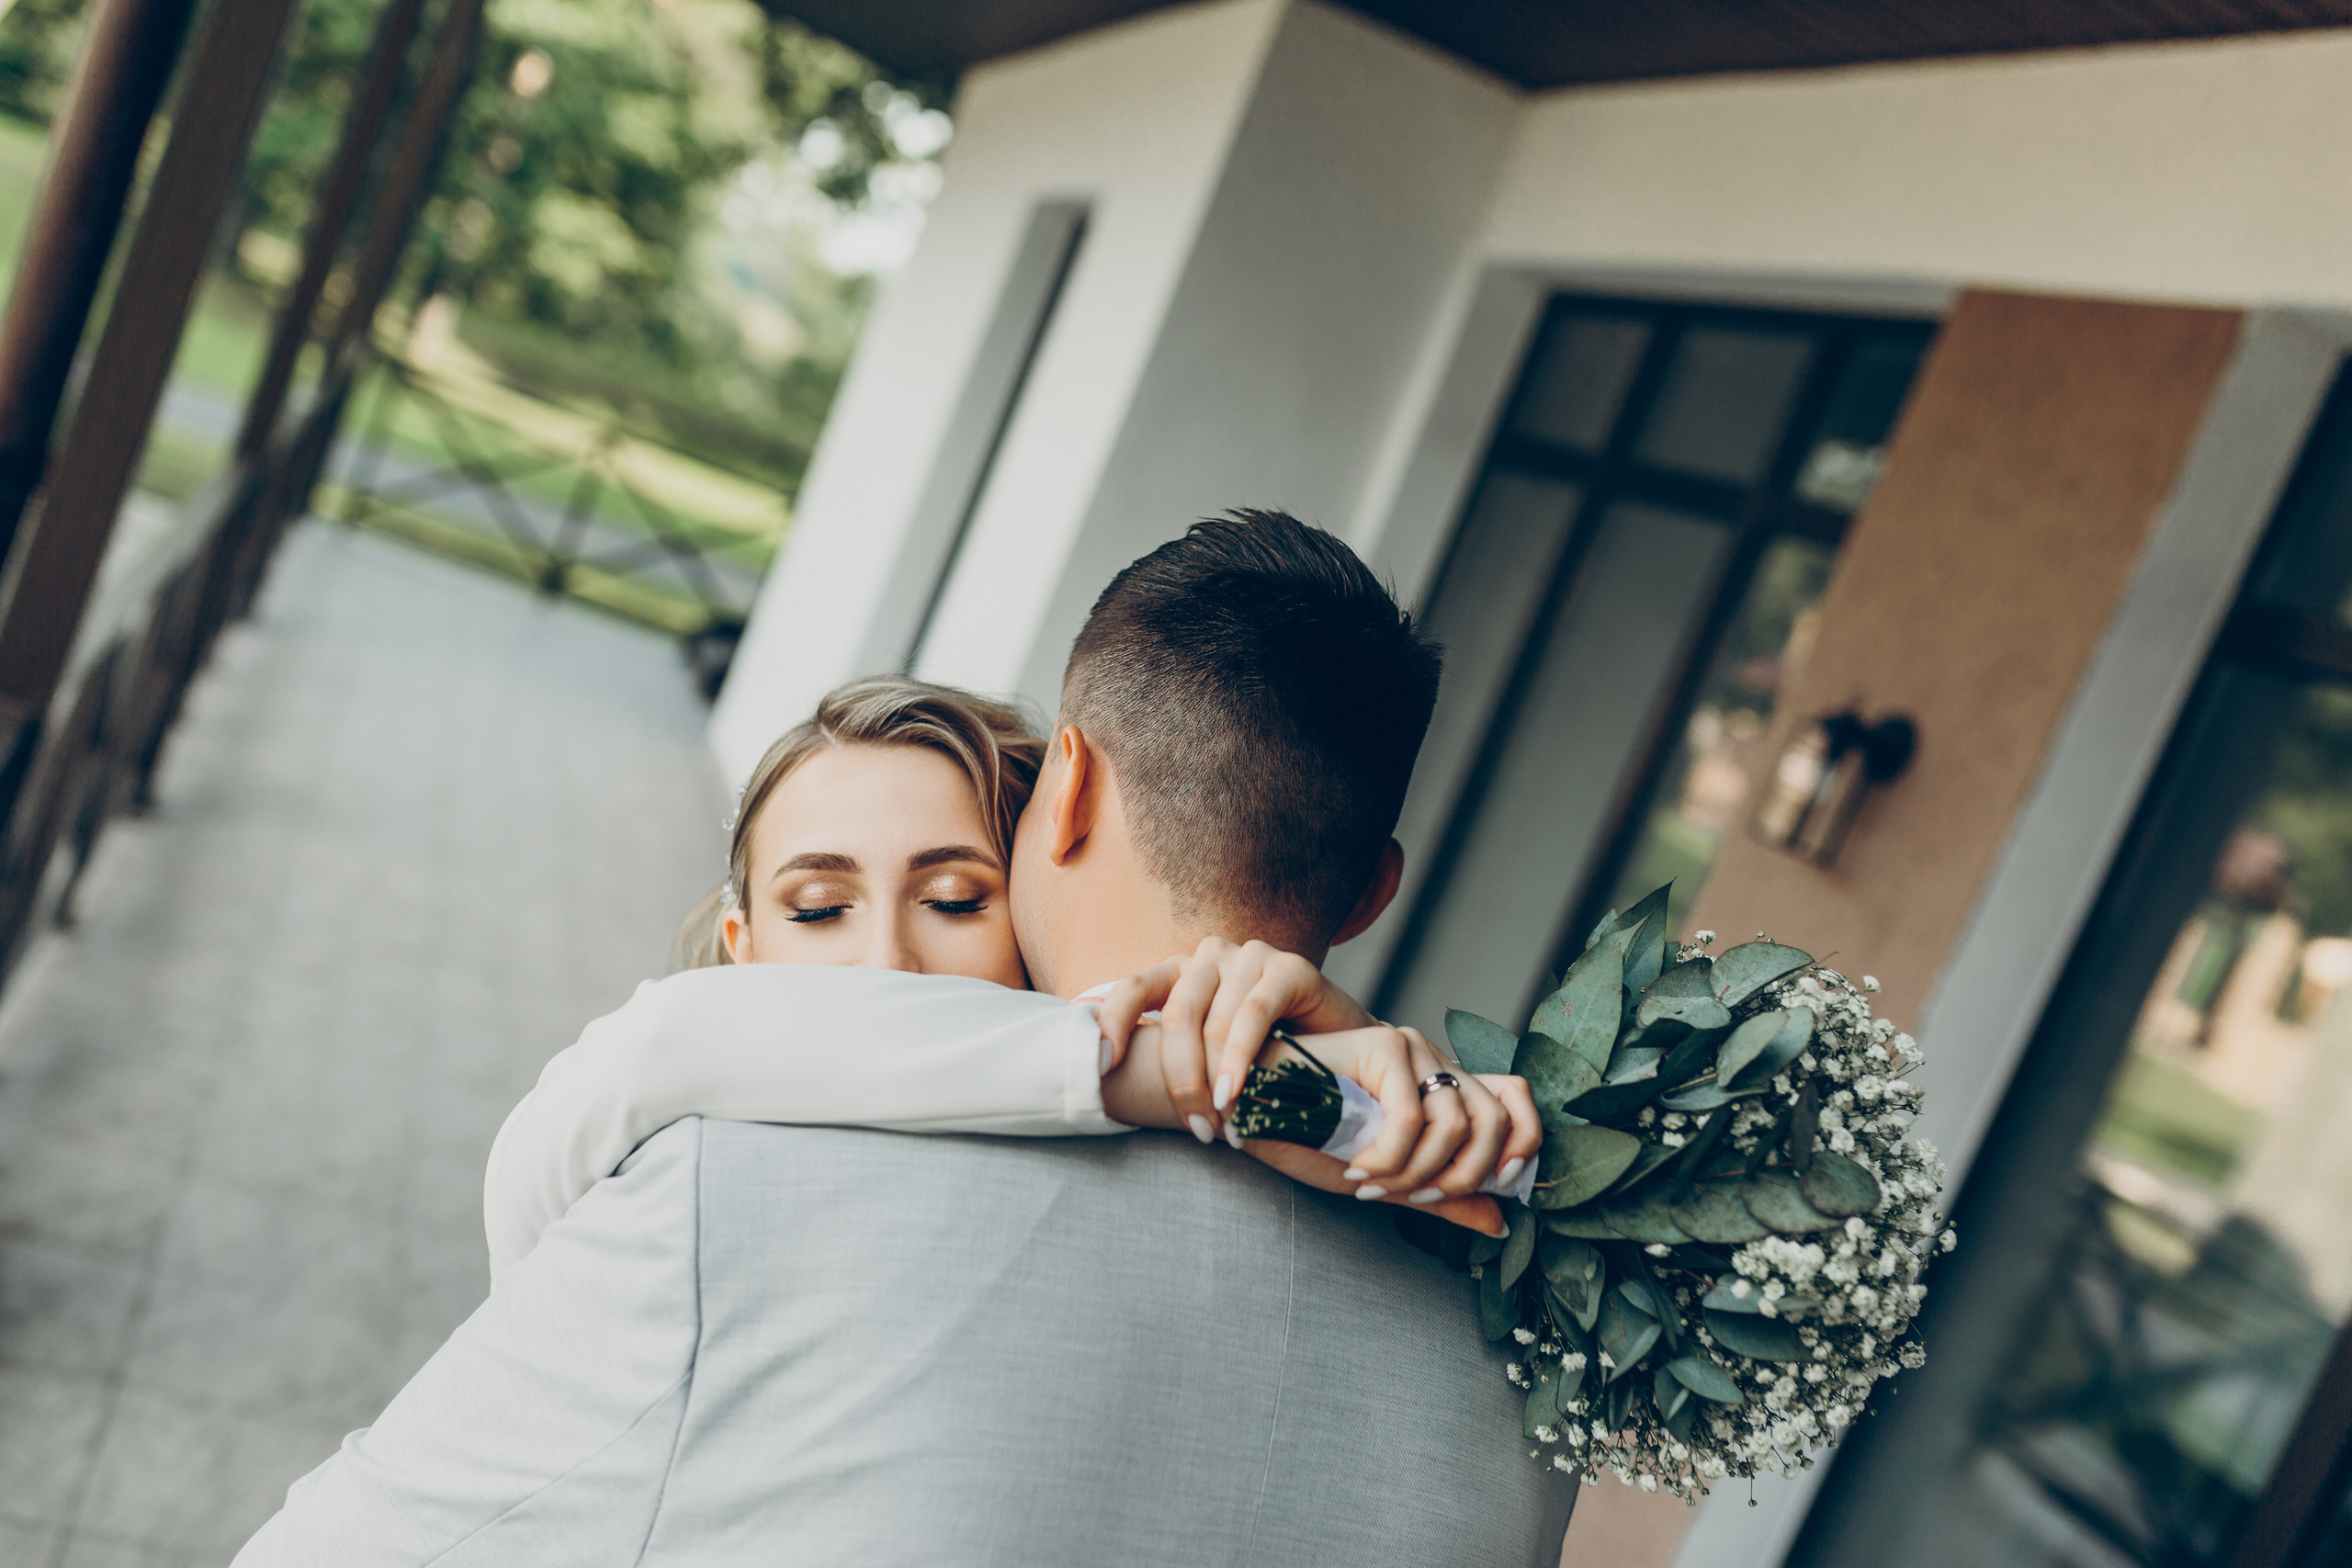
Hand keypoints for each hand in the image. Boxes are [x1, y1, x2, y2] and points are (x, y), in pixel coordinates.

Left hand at [1095, 937, 1374, 1141]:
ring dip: (1213, 1076)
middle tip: (1196, 1127)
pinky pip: (1254, 1011)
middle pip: (1177, 1014)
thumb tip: (1107, 1085)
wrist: (1347, 1056)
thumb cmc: (1270, 1061)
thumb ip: (1174, 1059)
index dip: (1111, 1023)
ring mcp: (1250, 956)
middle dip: (1180, 1077)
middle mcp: (1210, 956)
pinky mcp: (1290, 966)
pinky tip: (1238, 1088)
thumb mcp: (1211, 1058)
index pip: (1133, 989)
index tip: (1099, 1065)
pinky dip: (1241, 1055)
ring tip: (1221, 1120)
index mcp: (1182, 974)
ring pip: (1214, 1018)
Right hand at [1243, 1024, 1540, 1236]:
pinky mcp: (1381, 1044)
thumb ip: (1442, 1195)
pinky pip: (1410, 1118)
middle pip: (1494, 1119)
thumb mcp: (1388, 1179)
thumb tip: (1501, 1222)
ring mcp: (1409, 1047)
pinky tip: (1357, 1167)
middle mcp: (1433, 1060)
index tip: (1497, 1187)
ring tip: (1374, 1182)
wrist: (1250, 1114)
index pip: (1515, 1100)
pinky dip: (1388, 1158)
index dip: (1522, 1146)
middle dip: (1463, 1176)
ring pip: (1456, 1123)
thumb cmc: (1308, 1141)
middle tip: (1415, 1196)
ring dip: (1418, 1171)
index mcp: (1440, 1086)